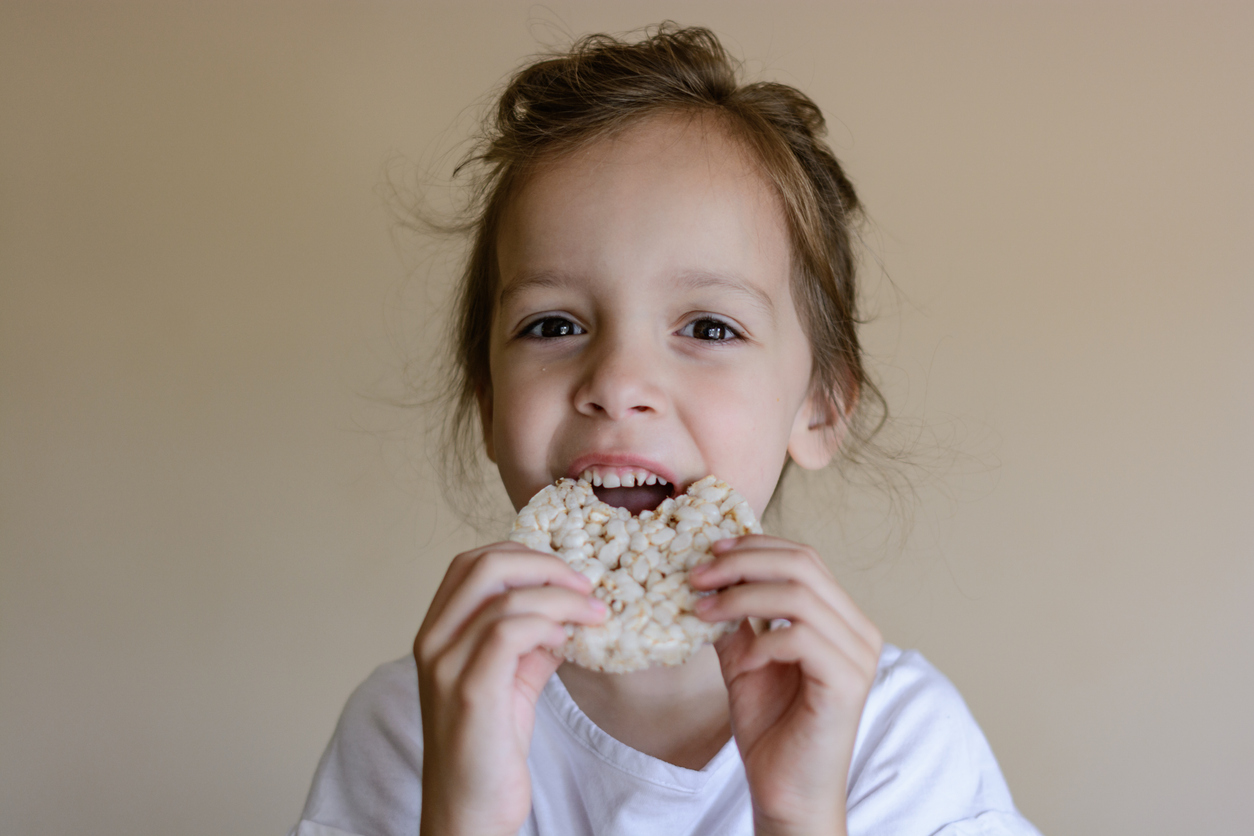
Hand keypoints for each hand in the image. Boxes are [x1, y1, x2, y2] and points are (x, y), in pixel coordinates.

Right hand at [413, 542, 605, 835]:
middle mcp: (433, 641)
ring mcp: (446, 665)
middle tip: (585, 586)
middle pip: (483, 566)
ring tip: (592, 615)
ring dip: (560, 598)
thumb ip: (532, 639)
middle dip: (544, 566)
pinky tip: (565, 641)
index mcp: (437, 632)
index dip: (523, 555)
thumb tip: (569, 608)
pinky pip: (508, 633)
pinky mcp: (470, 691)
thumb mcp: (512, 679)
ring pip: (504, 598)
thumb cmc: (489, 748)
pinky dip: (545, 625)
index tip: (565, 574)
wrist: (469, 812)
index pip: (471, 563)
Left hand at [690, 535, 882, 835]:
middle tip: (698, 576)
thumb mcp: (745, 659)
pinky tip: (742, 660)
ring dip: (743, 597)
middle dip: (743, 563)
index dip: (755, 546)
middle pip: (803, 565)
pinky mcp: (848, 683)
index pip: (803, 557)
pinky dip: (764, 641)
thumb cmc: (771, 729)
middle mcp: (858, 630)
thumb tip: (706, 578)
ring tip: (703, 612)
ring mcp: (858, 656)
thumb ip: (737, 619)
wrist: (786, 792)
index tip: (709, 552)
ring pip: (800, 596)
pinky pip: (802, 639)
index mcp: (839, 618)